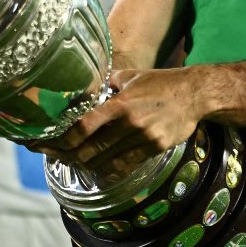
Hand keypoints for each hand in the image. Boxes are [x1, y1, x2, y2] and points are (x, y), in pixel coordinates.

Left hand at [26, 67, 205, 176]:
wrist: (194, 94)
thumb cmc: (161, 83)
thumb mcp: (132, 77)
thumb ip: (109, 83)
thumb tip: (88, 88)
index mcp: (120, 103)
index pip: (85, 126)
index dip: (65, 139)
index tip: (51, 142)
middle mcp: (130, 123)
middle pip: (91, 149)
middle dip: (70, 155)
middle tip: (57, 156)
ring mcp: (143, 139)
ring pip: (107, 161)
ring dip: (88, 164)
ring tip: (75, 163)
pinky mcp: (154, 149)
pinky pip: (126, 165)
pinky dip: (109, 169)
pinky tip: (100, 169)